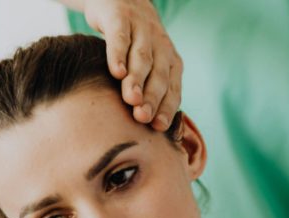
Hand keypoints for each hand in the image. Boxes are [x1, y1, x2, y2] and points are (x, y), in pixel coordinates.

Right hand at [81, 0, 182, 130]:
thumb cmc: (133, 42)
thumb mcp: (147, 63)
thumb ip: (148, 89)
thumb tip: (148, 128)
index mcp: (170, 60)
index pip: (172, 88)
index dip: (166, 107)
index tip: (158, 128)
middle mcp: (160, 45)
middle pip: (158, 76)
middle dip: (152, 98)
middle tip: (143, 118)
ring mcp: (141, 30)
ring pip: (141, 58)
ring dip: (137, 80)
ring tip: (132, 100)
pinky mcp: (120, 18)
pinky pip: (120, 38)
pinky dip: (119, 55)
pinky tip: (116, 72)